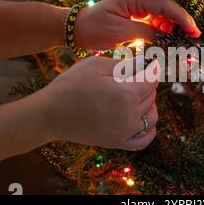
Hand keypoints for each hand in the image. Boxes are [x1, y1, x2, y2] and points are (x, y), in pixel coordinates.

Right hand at [40, 56, 159, 149]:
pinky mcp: (117, 142)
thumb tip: (143, 62)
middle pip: (151, 97)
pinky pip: (144, 140)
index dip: (152, 70)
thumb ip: (124, 64)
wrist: (50, 114)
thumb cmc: (71, 85)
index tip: (152, 63)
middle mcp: (130, 115)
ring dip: (150, 105)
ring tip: (139, 96)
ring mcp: (125, 131)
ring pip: (151, 117)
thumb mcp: (96, 66)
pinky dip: (149, 130)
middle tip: (136, 76)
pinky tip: (145, 120)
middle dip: (147, 84)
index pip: (151, 81)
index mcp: (127, 94)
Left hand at [74, 0, 200, 49]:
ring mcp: (138, 10)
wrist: (77, 30)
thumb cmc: (95, 28)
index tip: (193, 31)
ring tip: (184, 42)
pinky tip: (170, 42)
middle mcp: (139, 1)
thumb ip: (145, 33)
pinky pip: (154, 25)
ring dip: (173, 30)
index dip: (181, 18)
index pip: (164, 6)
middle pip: (167, 10)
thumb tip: (164, 38)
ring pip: (163, 18)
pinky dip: (163, 33)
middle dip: (181, 23)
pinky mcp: (136, 19)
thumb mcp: (120, 32)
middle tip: (194, 38)